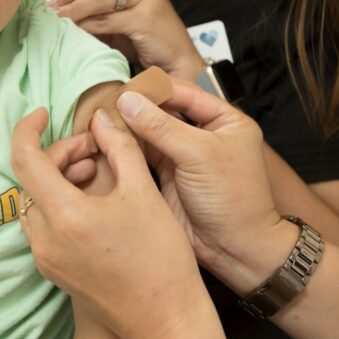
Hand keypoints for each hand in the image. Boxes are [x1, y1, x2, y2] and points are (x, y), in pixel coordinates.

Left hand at [11, 107, 219, 338]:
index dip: (27, 129)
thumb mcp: (143, 191)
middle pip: (31, 179)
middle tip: (94, 148)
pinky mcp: (54, 270)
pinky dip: (59, 202)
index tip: (42, 113)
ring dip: (58, 178)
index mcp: (65, 216)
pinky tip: (91, 199)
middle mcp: (45, 240)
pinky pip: (44, 224)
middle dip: (59, 154)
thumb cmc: (161, 258)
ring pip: (35, 201)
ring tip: (96, 170)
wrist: (165, 317)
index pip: (25, 160)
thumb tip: (101, 119)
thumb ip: (119, 147)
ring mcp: (46, 258)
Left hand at [51, 0, 204, 79]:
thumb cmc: (147, 42)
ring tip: (59, 23)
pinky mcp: (145, 17)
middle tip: (53, 12)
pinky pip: (105, 20)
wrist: (178, 62)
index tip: (56, 3)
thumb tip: (60, 8)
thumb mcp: (120, 19)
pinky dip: (86, 26)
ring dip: (74, 11)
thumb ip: (98, 9)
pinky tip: (76, 34)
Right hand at [115, 79, 283, 275]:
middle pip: (165, 110)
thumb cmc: (234, 200)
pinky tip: (108, 139)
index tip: (125, 88)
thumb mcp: (199, 155)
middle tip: (108, 102)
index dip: (154, 90)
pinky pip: (144, 153)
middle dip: (138, 107)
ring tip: (102, 119)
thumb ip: (161, 126)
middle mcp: (205, 133)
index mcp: (225, 120)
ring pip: (152, 131)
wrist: (236, 250)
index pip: (185, 93)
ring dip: (129, 126)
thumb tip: (128, 101)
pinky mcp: (169, 175)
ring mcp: (185, 155)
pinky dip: (127, 146)